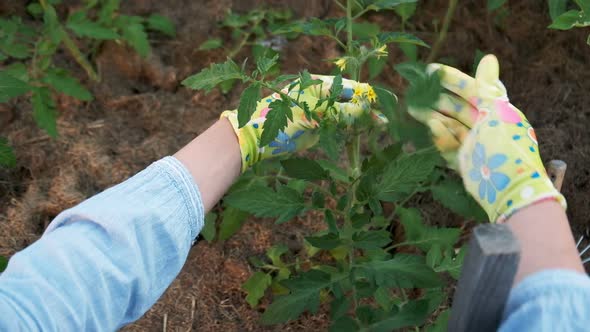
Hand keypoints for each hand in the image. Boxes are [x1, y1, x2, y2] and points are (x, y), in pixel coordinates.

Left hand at [222, 75, 383, 171]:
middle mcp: (319, 96)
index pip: (351, 86)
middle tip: (383, 124)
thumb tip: (366, 109)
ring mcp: (317, 112)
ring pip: (345, 116)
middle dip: (366, 111)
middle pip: (350, 101)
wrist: (253, 139)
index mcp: (318, 85)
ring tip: (376, 130)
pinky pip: (336, 128)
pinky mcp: (314, 129)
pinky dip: (347, 133)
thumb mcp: (313, 114)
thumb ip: (340, 111)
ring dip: (358, 124)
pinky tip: (357, 138)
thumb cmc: (279, 120)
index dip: (367, 96)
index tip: (383, 107)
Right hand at [409, 55, 565, 221]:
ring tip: (413, 110)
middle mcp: (487, 126)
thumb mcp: (496, 113)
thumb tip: (488, 58)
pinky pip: (449, 146)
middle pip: (458, 108)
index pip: (473, 90)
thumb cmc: (506, 148)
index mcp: (498, 111)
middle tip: (415, 93)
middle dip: (437, 100)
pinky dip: (441, 137)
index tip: (431, 71)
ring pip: (450, 126)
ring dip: (433, 117)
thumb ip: (487, 88)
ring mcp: (475, 145)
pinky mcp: (466, 162)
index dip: (453, 79)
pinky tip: (432, 128)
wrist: (509, 190)